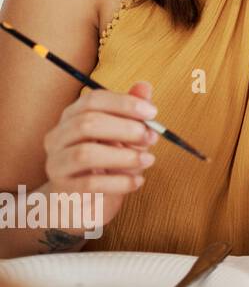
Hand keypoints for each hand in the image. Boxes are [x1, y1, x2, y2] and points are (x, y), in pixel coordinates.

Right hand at [42, 81, 157, 234]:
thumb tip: (145, 86)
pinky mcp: (61, 189)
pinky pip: (89, 184)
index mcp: (72, 117)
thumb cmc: (105, 162)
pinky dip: (119, 182)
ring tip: (148, 160)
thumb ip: (131, 112)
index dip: (124, 103)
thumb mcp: (123, 136)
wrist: (82, 200)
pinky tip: (137, 182)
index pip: (93, 100)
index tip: (152, 113)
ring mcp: (56, 163)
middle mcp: (58, 136)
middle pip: (87, 124)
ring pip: (85, 153)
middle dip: (125, 129)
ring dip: (123, 156)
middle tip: (152, 137)